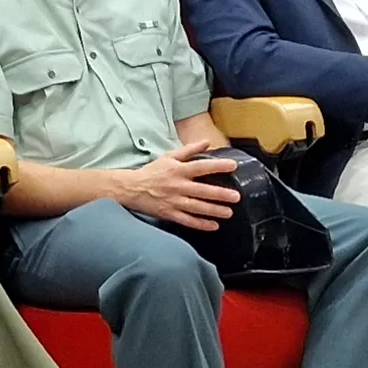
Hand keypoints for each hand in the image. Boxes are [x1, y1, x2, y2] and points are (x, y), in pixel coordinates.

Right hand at [114, 146, 241, 230]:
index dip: (217, 166)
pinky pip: (187, 220)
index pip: (201, 167)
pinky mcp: (169, 213)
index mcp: (178, 170)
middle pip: (202, 190)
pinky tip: (213, 226)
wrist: (131, 188)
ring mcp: (173, 201)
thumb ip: (189, 150)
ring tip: (229, 212)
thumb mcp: (169, 156)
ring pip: (196, 207)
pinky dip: (200, 224)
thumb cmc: (152, 172)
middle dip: (220, 194)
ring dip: (213, 210)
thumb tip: (207, 142)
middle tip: (236, 196)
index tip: (233, 166)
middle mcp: (177, 186)